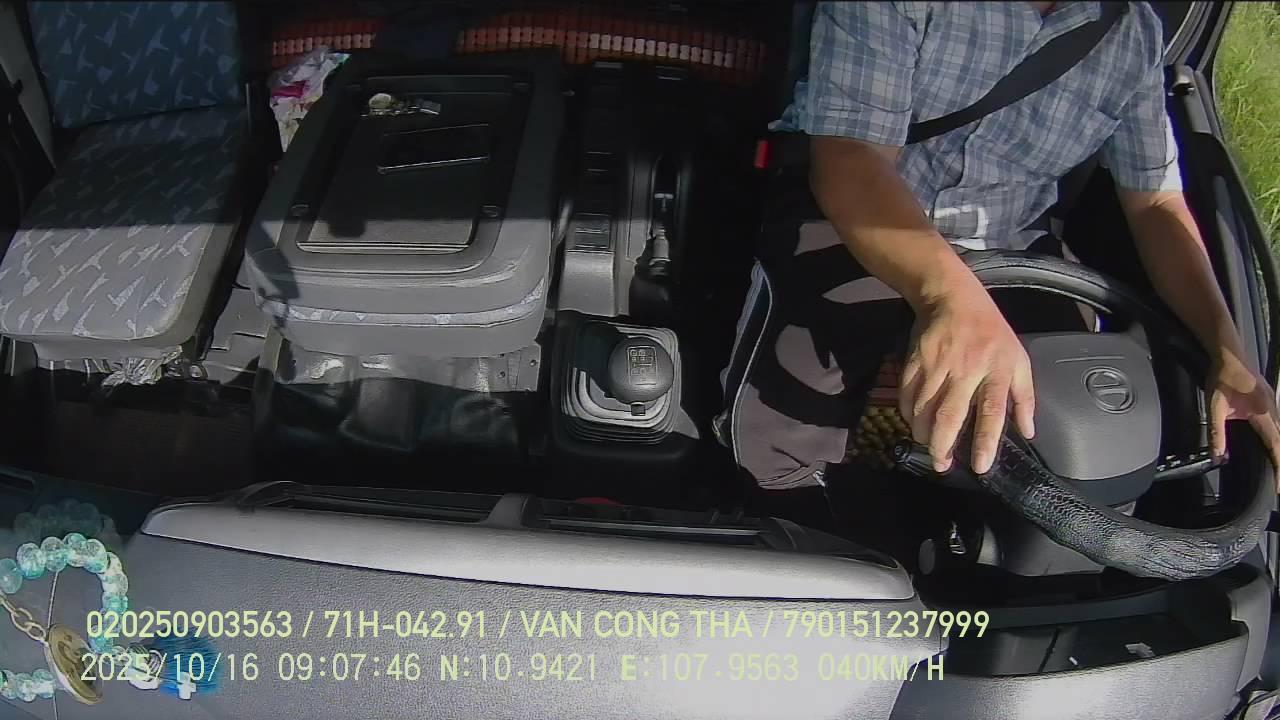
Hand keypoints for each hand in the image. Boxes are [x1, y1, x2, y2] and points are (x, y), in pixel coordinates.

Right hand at [899, 287, 1035, 473]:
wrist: (952, 297)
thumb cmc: (991, 331)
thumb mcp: (1019, 359)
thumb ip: (1024, 397)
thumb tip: (1028, 432)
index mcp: (996, 370)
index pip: (991, 413)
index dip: (984, 442)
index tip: (979, 466)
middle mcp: (966, 370)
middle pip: (949, 416)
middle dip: (942, 446)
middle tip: (940, 465)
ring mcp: (937, 365)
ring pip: (923, 409)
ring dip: (923, 434)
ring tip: (929, 446)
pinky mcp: (915, 361)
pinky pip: (907, 395)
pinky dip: (908, 414)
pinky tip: (915, 423)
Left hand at [1207, 349, 1279, 488]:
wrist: (1229, 354)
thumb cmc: (1222, 377)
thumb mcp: (1215, 406)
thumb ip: (1217, 432)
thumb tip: (1218, 456)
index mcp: (1263, 414)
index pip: (1276, 446)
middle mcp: (1274, 410)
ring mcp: (1275, 404)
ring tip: (1279, 471)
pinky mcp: (1271, 401)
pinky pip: (1279, 425)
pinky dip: (1279, 440)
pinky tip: (1275, 447)